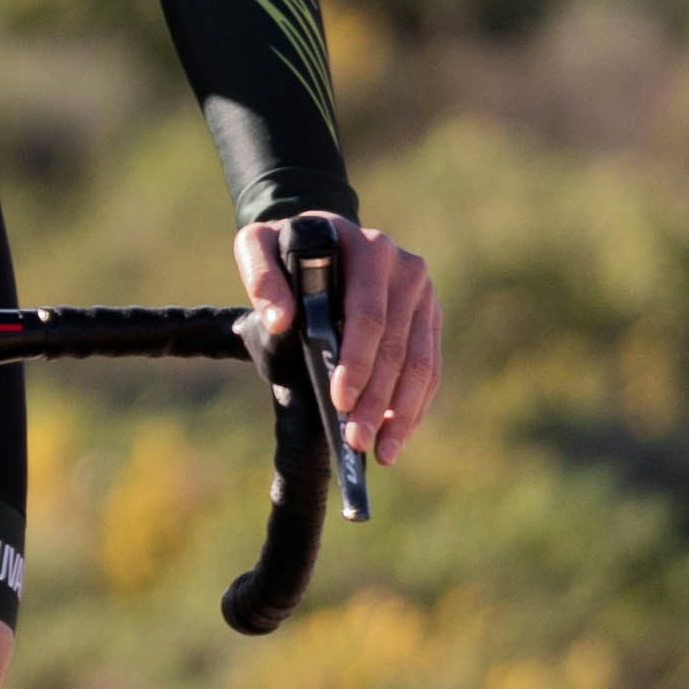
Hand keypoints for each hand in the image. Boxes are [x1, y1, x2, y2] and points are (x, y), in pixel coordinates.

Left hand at [238, 215, 442, 457]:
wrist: (320, 237)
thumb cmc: (285, 246)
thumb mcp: (258, 246)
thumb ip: (262, 276)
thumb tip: (280, 320)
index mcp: (369, 249)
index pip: (368, 315)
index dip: (357, 361)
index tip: (340, 401)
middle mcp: (406, 270)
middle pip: (396, 347)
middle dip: (377, 400)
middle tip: (357, 442)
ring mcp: (424, 295)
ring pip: (420, 363)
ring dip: (402, 412)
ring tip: (381, 451)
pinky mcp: (430, 317)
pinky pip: (428, 367)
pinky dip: (415, 404)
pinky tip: (398, 434)